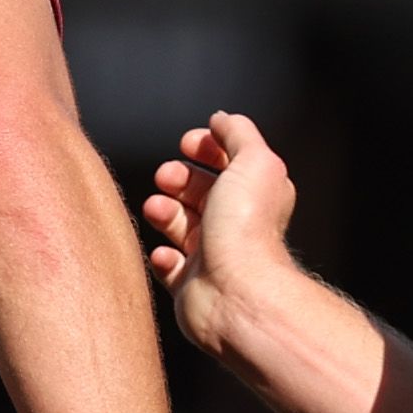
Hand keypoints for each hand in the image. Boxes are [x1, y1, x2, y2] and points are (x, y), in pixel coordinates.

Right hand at [139, 111, 299, 363]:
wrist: (237, 294)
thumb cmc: (246, 231)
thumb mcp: (252, 161)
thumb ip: (238, 133)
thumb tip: (221, 118)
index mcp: (256, 194)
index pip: (228, 162)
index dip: (206, 148)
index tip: (188, 144)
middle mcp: (237, 224)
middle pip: (200, 191)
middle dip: (178, 178)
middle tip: (166, 177)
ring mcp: (214, 256)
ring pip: (180, 225)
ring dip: (164, 211)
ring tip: (156, 209)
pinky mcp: (193, 286)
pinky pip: (170, 266)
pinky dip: (162, 257)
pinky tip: (166, 253)